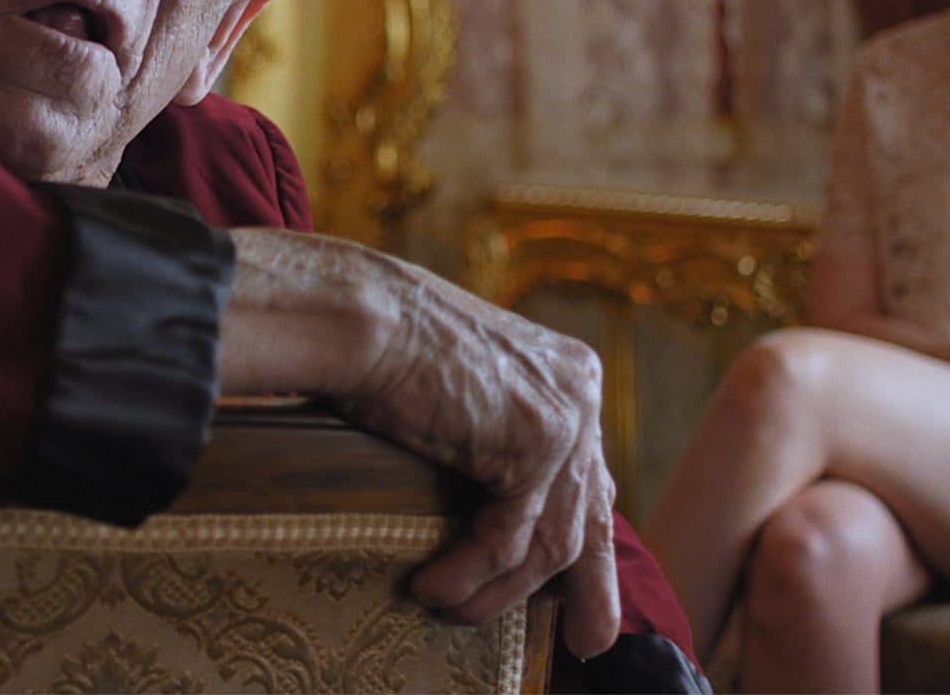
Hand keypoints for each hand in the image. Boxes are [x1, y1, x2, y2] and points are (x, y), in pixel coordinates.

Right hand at [220, 228, 620, 657]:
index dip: (581, 535)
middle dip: (592, 587)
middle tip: (588, 641)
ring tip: (455, 613)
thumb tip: (484, 489)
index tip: (572, 585)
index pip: (587, 472)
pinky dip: (472, 573)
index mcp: (567, 374)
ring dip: (502, 590)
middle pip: (594, 512)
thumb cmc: (380, 339)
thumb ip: (490, 429)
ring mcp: (568, 418)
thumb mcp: (458, 387)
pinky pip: (510, 536)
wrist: (362, 315)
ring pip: (552, 539)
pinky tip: (433, 589)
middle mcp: (580, 393)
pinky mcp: (538, 445)